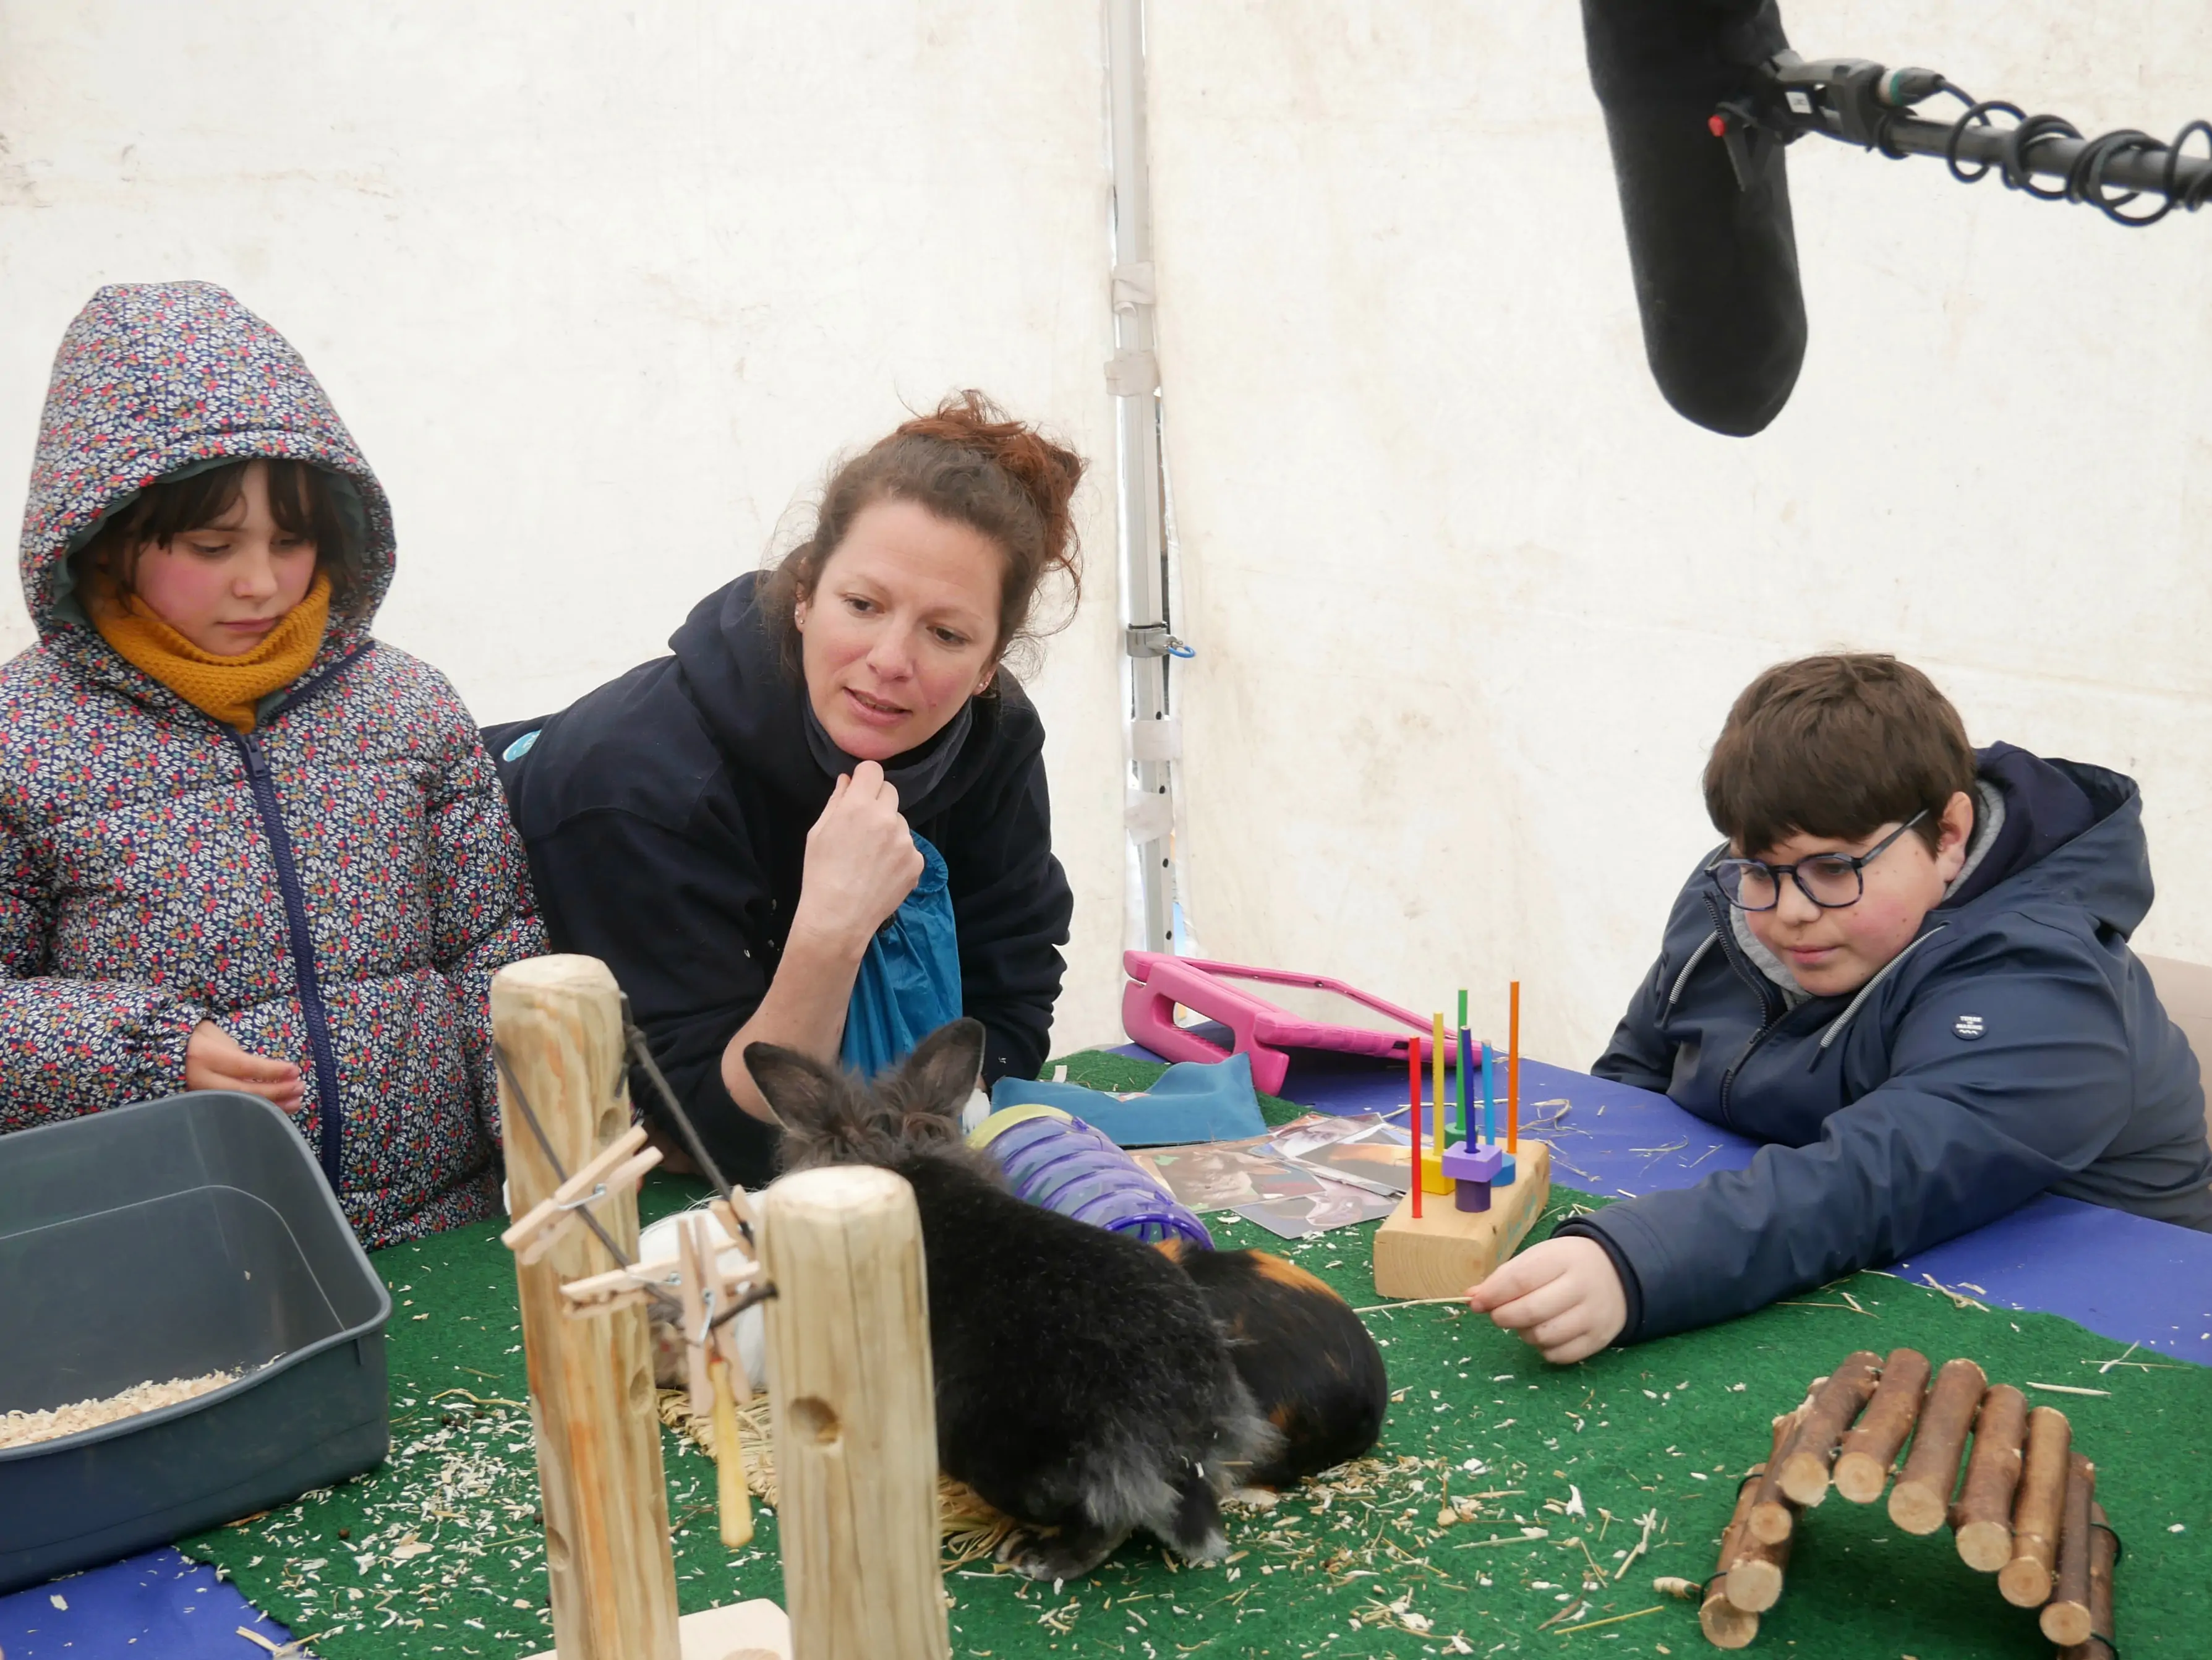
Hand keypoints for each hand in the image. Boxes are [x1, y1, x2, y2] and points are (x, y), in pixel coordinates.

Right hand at [186, 1020, 303, 1112]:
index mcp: (204, 1056)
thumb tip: (266, 1072)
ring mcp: (199, 1096)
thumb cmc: (196, 1038)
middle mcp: (200, 1080)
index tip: (294, 1070)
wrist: (165, 1050)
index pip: (244, 1067)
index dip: (271, 1071)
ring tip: (295, 1102)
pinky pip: (233, 1111)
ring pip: (240, 1106)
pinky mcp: (201, 1107)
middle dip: (276, 1091)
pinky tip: (276, 1110)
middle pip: (244, 1091)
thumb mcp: (216, 1036)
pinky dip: (257, 1111)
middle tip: (300, 1087)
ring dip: (271, 1105)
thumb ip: (238, 1054)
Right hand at [791, 761, 925, 953]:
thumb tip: (848, 780)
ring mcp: (906, 841)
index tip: (859, 790)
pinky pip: (908, 847)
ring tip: (870, 857)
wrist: (839, 917)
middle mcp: (888, 818)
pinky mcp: (917, 862)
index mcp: (859, 806)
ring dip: (889, 830)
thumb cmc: (820, 873)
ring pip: (900, 821)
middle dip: (877, 802)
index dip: (865, 778)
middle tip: (862, 826)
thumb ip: (837, 801)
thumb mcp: (818, 832)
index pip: (873, 770)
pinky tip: (881, 872)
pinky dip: (898, 854)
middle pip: (890, 792)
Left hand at [1465, 1237, 1626, 1363]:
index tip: (1477, 1302)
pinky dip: (1543, 1349)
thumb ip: (1505, 1276)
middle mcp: (1582, 1288)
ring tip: (1525, 1321)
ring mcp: (1593, 1316)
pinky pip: (1559, 1355)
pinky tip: (1544, 1332)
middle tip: (1497, 1314)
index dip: (1493, 1294)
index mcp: (1562, 1259)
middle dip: (1504, 1316)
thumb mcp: (1538, 1258)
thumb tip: (1472, 1296)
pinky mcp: (1598, 1340)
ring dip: (1524, 1333)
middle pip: (1531, 1312)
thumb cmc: (1566, 1264)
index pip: (1520, 1280)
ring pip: (1543, 1337)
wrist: (1617, 1273)